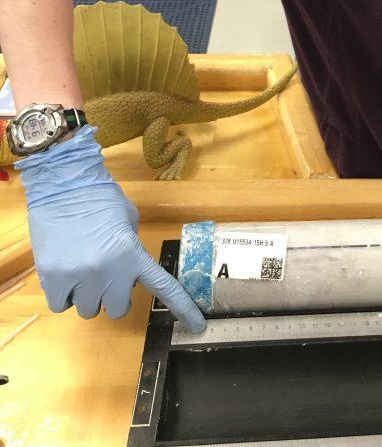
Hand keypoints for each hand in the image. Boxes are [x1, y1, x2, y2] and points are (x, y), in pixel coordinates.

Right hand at [15, 124, 205, 331]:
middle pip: (117, 309)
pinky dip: (64, 294)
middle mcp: (109, 272)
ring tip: (81, 266)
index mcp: (133, 254)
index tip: (198, 326)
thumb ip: (132, 250)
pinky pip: (62, 305)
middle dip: (113, 295)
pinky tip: (65, 270)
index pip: (163, 287)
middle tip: (106, 274)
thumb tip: (126, 275)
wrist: (64, 184)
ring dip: (87, 294)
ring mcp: (80, 278)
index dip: (182, 308)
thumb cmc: (100, 197)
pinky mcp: (53, 279)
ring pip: (88, 310)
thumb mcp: (128, 221)